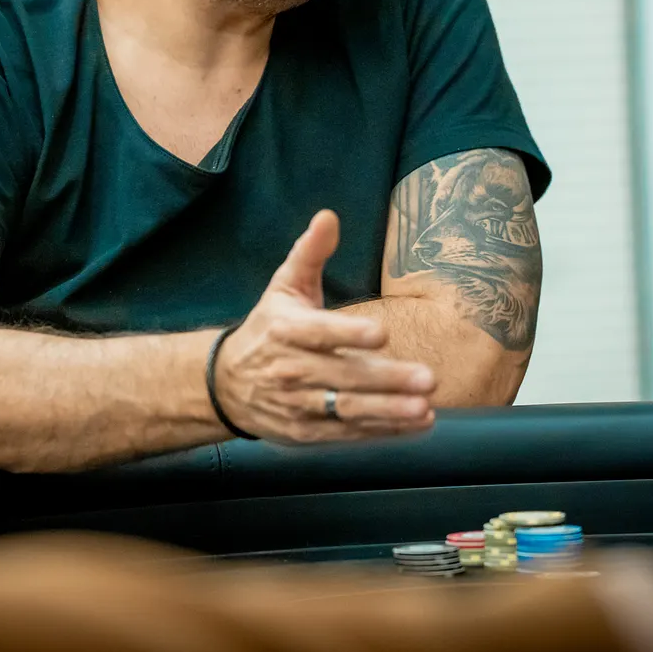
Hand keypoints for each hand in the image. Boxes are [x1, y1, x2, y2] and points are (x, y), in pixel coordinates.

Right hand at [213, 210, 436, 442]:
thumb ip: (310, 253)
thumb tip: (328, 216)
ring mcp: (297, 405)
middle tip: (427, 378)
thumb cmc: (267, 328)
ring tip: (424, 410)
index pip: (319, 333)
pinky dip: (381, 432)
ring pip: (346, 410)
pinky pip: (346, 434)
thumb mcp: (284, 286)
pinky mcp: (304, 432)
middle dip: (387, 380)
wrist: (225, 384)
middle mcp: (290, 369)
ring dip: (388, 412)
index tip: (381, 333)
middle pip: (342, 376)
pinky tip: (414, 425)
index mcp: (286, 329)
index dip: (348, 334)